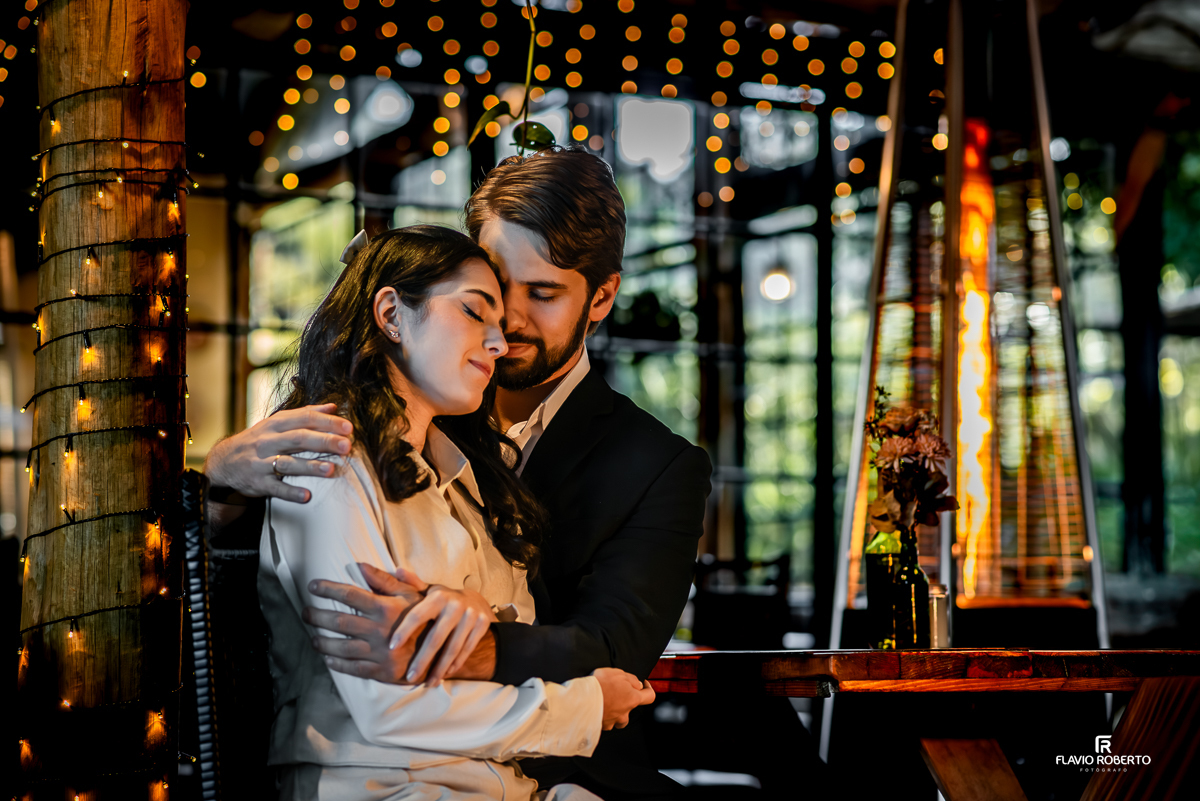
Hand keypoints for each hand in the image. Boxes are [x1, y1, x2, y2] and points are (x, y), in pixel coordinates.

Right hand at [204, 403, 351, 502]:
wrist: (223, 462)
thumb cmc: (258, 440)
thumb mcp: (276, 423)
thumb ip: (304, 414)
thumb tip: (333, 406)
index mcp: (275, 424)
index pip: (304, 419)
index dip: (327, 422)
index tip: (348, 427)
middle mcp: (267, 441)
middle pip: (299, 438)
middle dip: (324, 441)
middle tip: (346, 445)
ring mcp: (261, 462)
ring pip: (287, 463)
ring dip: (309, 466)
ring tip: (331, 469)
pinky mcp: (257, 482)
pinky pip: (275, 488)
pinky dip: (290, 492)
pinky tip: (307, 496)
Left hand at [304, 563, 424, 683]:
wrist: (442, 650)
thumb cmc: (424, 618)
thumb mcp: (410, 595)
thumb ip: (385, 581)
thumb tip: (361, 566)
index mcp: (386, 608)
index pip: (350, 595)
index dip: (328, 589)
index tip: (312, 586)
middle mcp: (380, 630)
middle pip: (339, 621)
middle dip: (317, 616)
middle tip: (305, 612)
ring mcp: (380, 653)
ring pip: (341, 647)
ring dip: (322, 642)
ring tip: (313, 637)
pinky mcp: (382, 671)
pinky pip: (353, 668)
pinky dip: (337, 664)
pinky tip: (328, 658)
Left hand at [388, 568, 498, 687]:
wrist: (475, 601)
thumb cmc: (442, 600)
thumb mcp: (427, 591)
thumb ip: (410, 584)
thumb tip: (396, 569)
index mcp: (438, 596)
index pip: (417, 615)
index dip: (404, 631)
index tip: (391, 647)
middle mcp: (456, 605)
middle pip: (437, 637)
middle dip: (422, 659)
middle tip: (409, 677)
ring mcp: (471, 616)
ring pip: (453, 647)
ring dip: (440, 668)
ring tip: (428, 683)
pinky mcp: (483, 625)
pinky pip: (467, 649)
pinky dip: (455, 664)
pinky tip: (444, 675)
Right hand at [593, 668, 655, 730]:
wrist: (582, 699)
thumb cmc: (600, 685)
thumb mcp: (618, 673)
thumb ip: (631, 679)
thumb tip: (638, 685)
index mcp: (632, 699)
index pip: (650, 697)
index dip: (649, 689)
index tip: (643, 685)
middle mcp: (625, 713)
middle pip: (631, 711)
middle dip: (626, 704)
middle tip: (616, 695)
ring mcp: (613, 721)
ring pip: (618, 720)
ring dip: (614, 713)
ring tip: (604, 704)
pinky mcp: (602, 726)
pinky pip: (605, 723)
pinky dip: (602, 717)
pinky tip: (595, 709)